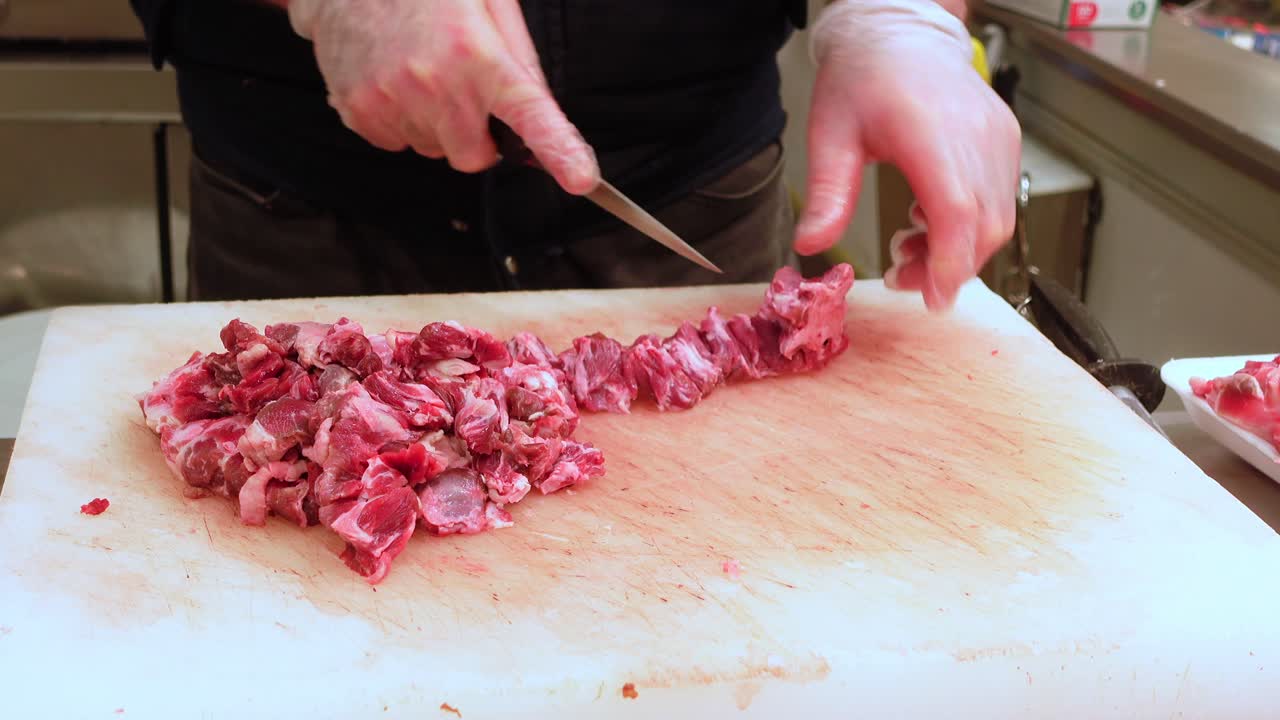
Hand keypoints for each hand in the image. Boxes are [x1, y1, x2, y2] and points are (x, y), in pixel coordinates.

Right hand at [286, 0, 599, 194]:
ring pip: (434, 149)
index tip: (580, 178)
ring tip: (420, 70)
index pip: (530, 115)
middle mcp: (436, 84)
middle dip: (477, 138)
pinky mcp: (359, 112)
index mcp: (478, 54)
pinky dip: (400, 120)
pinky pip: (396, 143)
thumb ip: (518, 57)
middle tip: (464, 92)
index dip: (559, 151)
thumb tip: (540, 105)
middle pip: (474, 157)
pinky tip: (394, 79)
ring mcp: (393, 101)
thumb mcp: (488, 2)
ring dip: (435, 125)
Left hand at [794, 0, 1020, 310]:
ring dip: (958, 251)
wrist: (899, 35)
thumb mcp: (830, 136)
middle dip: (947, 268)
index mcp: (929, 132)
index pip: (956, 210)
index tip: (933, 297)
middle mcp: (974, 135)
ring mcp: (997, 138)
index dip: (949, 261)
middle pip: (983, 225)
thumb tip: (810, 243)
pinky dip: (970, 226)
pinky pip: (1000, 200)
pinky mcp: (1005, 141)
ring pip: (997, 219)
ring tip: (909, 248)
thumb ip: (828, 194)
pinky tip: (928, 220)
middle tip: (901, 278)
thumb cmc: (864, 79)